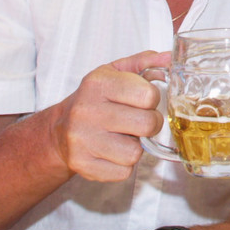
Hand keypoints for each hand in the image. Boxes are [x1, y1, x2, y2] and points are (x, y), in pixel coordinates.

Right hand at [49, 50, 169, 181]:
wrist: (60, 128)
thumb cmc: (96, 99)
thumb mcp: (116, 72)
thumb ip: (145, 62)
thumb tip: (170, 58)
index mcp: (98, 84)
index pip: (148, 95)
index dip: (152, 99)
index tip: (142, 100)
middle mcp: (87, 111)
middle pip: (147, 125)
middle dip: (150, 123)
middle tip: (138, 120)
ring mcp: (82, 140)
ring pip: (135, 153)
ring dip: (135, 146)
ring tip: (123, 136)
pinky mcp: (82, 165)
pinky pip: (123, 172)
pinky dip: (123, 164)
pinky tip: (112, 151)